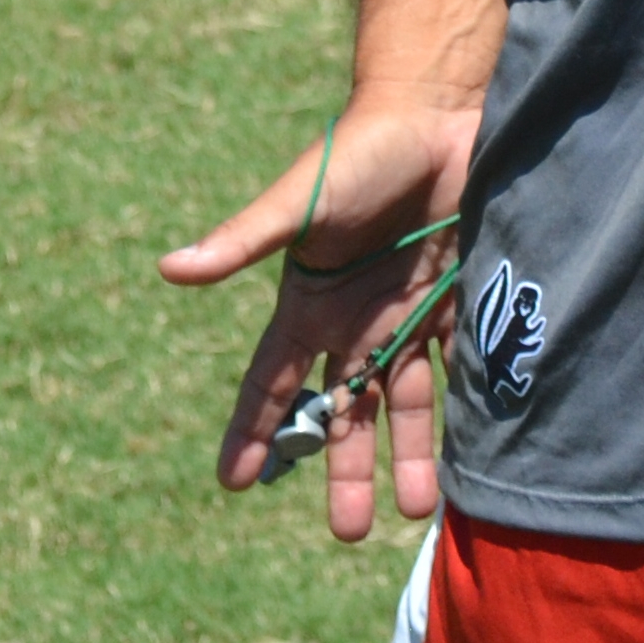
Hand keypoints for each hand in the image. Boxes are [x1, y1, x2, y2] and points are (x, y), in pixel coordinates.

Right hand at [160, 91, 480, 540]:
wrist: (434, 112)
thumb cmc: (358, 151)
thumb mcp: (297, 201)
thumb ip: (243, 241)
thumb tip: (170, 269)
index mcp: (310, 303)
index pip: (272, 382)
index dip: (253, 430)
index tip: (236, 483)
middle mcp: (357, 317)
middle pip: (343, 408)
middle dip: (341, 467)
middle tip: (346, 530)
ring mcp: (407, 310)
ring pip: (403, 400)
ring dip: (408, 455)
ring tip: (417, 511)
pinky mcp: (458, 295)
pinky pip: (458, 364)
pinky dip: (463, 407)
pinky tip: (473, 452)